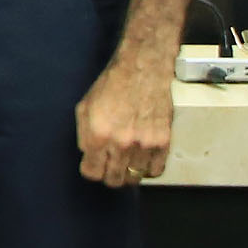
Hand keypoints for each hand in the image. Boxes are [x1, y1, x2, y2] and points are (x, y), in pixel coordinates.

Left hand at [76, 54, 174, 186]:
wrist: (143, 68)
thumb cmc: (113, 84)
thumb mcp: (85, 107)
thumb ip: (84, 135)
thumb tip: (88, 154)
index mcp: (99, 134)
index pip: (92, 172)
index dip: (90, 169)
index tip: (93, 164)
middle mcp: (121, 143)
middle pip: (113, 180)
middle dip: (108, 174)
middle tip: (109, 165)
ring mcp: (144, 144)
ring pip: (134, 178)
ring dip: (128, 173)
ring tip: (126, 162)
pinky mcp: (163, 141)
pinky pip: (155, 171)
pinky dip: (148, 169)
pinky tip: (142, 159)